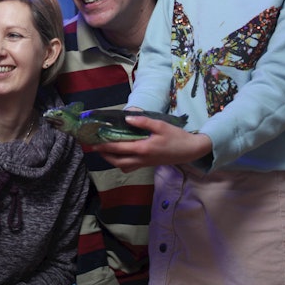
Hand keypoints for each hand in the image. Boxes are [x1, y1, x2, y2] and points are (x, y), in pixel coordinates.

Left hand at [92, 115, 211, 172]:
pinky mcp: (148, 164)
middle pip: (117, 161)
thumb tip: (126, 118)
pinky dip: (121, 163)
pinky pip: (130, 167)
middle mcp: (141, 159)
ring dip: (111, 160)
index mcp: (143, 148)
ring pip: (123, 166)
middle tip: (94, 147)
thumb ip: (143, 122)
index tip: (94, 142)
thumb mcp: (161, 125)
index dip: (105, 145)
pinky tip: (119, 156)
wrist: (191, 151)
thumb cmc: (176, 137)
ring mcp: (145, 163)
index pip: (119, 148)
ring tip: (104, 151)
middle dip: (104, 155)